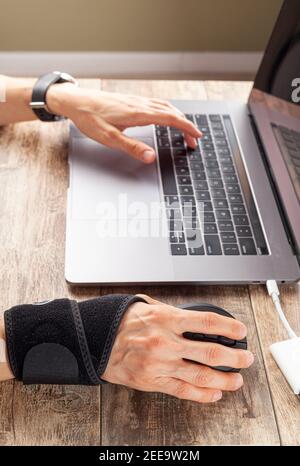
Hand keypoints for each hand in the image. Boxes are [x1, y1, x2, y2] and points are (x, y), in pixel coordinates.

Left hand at [47, 83, 201, 162]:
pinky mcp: (131, 100)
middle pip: (171, 112)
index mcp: (138, 113)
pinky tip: (164, 115)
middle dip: (186, 125)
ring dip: (178, 117)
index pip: (170, 119)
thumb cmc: (90, 118)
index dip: (187, 127)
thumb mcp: (110, 138)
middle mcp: (140, 104)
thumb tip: (151, 157)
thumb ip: (132, 148)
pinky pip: (156, 103)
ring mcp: (136, 101)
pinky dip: (167, 111)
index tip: (197, 135)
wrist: (75, 101)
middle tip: (193, 140)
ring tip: (184, 129)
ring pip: (165, 106)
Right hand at [102, 295, 253, 402]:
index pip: (206, 323)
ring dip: (224, 380)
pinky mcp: (153, 381)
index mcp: (166, 319)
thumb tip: (193, 317)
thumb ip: (171, 312)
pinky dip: (202, 394)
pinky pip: (183, 391)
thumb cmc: (120, 322)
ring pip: (200, 375)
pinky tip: (214, 393)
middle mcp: (165, 342)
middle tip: (246, 358)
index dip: (228, 328)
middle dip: (234, 357)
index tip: (240, 331)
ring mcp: (160, 364)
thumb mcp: (147, 306)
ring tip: (237, 380)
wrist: (95, 340)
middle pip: (209, 352)